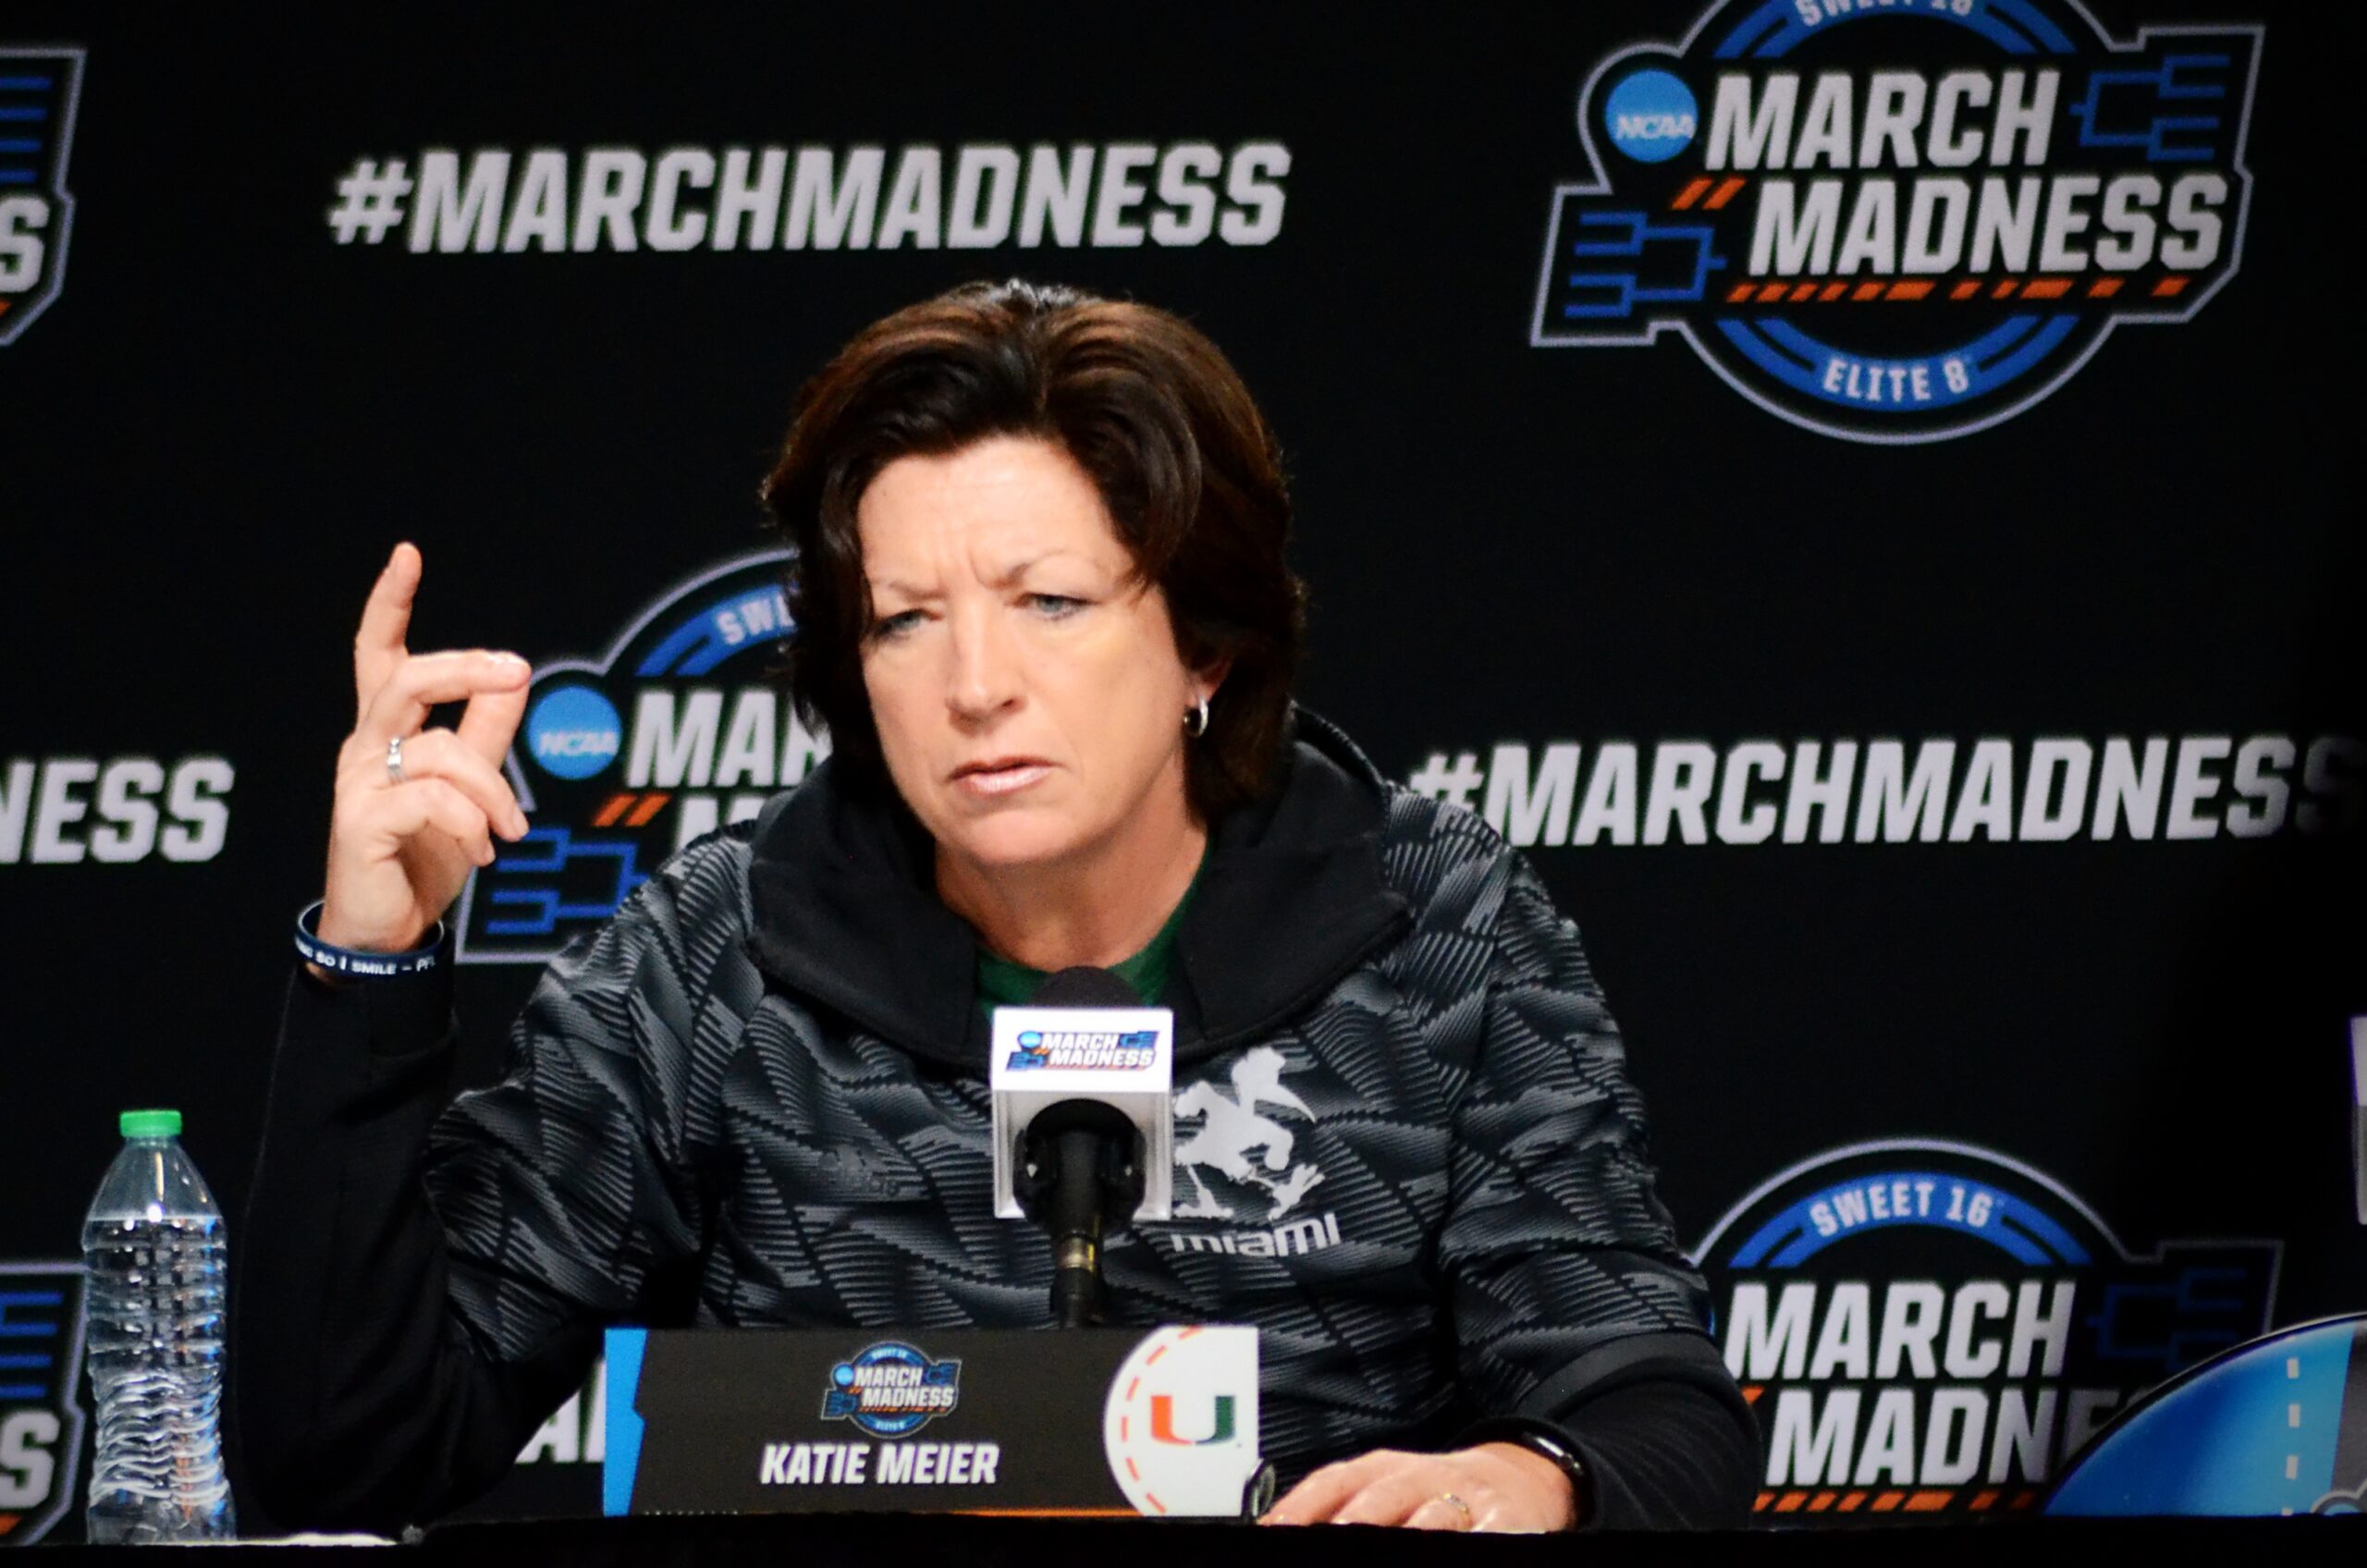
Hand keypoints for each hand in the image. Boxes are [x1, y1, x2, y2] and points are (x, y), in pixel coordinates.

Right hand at [316, 543, 532, 956]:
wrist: (389, 930)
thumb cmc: (424, 854)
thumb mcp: (470, 788)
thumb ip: (488, 732)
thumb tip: (518, 674)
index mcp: (387, 731)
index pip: (379, 652)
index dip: (389, 603)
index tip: (407, 554)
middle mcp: (364, 746)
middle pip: (408, 679)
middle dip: (466, 667)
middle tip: (515, 670)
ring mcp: (357, 782)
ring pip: (439, 749)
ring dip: (493, 790)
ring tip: (511, 830)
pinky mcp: (361, 821)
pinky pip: (432, 799)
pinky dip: (471, 824)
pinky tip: (483, 853)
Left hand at [1260, 1441, 1576, 1532]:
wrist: (1511, 1483)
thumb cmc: (1429, 1497)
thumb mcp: (1383, 1492)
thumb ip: (1335, 1507)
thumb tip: (1276, 1529)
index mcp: (1379, 1470)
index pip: (1332, 1482)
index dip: (1301, 1505)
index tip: (1274, 1528)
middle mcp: (1417, 1477)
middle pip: (1380, 1495)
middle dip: (1355, 1518)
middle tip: (1334, 1537)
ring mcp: (1461, 1496)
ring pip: (1435, 1515)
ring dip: (1415, 1531)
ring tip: (1397, 1547)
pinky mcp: (1503, 1517)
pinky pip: (1489, 1528)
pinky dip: (1478, 1536)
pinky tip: (1469, 1543)